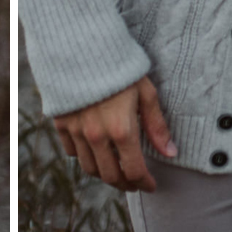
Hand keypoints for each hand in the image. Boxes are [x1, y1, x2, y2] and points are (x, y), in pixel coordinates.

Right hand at [52, 76, 175, 190]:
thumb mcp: (145, 93)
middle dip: (125, 184)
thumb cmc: (120, 68)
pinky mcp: (61, 123)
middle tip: (134, 183)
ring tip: (116, 171)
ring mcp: (76, 131)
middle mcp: (97, 136)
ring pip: (89, 168)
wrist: (82, 46)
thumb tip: (171, 153)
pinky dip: (84, 157)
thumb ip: (157, 126)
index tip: (151, 186)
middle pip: (110, 176)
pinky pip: (71, 151)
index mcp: (122, 130)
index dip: (145, 183)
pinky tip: (94, 152)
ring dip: (105, 175)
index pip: (134, 171)